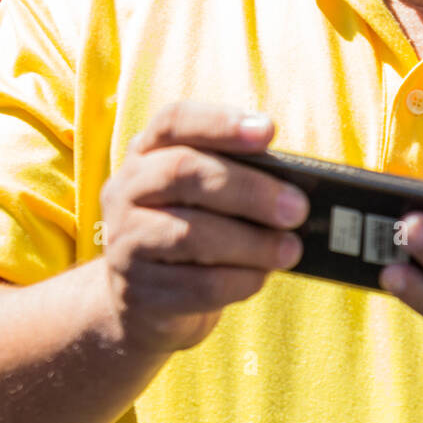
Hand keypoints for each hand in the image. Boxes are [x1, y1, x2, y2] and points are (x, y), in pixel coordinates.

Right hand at [98, 103, 307, 355]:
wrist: (150, 301)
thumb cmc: (199, 231)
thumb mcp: (211, 197)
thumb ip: (241, 180)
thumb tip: (295, 192)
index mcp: (148, 152)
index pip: (175, 121)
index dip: (220, 123)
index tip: (268, 131)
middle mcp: (126, 190)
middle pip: (182, 172)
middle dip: (249, 189)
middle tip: (297, 208)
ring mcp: (124, 242)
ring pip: (189, 234)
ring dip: (251, 243)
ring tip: (290, 249)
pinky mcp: (137, 293)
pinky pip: (196, 285)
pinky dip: (238, 281)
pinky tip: (260, 277)